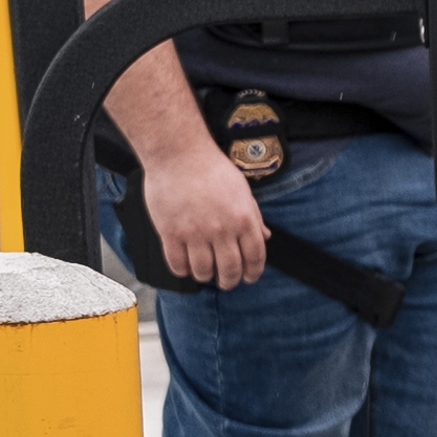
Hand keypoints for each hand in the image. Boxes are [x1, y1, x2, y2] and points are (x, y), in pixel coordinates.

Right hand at [145, 141, 269, 290]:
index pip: (255, 257)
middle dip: (230, 281)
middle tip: (227, 282)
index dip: (253, 273)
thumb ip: (253, 216)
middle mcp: (221, 229)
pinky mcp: (171, 232)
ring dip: (206, 276)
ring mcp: (195, 233)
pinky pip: (177, 263)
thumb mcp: (242, 190)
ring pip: (203, 271)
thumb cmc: (211, 168)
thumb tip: (265, 236)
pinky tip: (185, 267)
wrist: (178, 154)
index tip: (249, 278)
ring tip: (205, 273)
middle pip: (230, 269)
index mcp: (243, 219)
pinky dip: (183, 271)